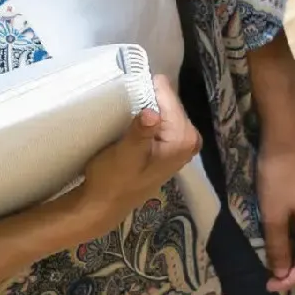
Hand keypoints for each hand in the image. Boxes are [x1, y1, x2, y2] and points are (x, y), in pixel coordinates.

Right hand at [70, 75, 201, 230]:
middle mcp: (190, 138)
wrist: (104, 204)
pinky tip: (132, 123)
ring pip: (163, 108)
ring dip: (145, 107)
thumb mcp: (125, 155)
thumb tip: (152, 113)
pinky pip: (162, 119)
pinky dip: (148, 118)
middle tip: (123, 107)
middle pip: (168, 100)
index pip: (167, 94)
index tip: (126, 91)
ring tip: (125, 115)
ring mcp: (183, 143)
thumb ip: (140, 133)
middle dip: (147, 99)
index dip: (145, 89)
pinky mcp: (172, 146)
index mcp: (184, 138)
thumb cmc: (113, 180)